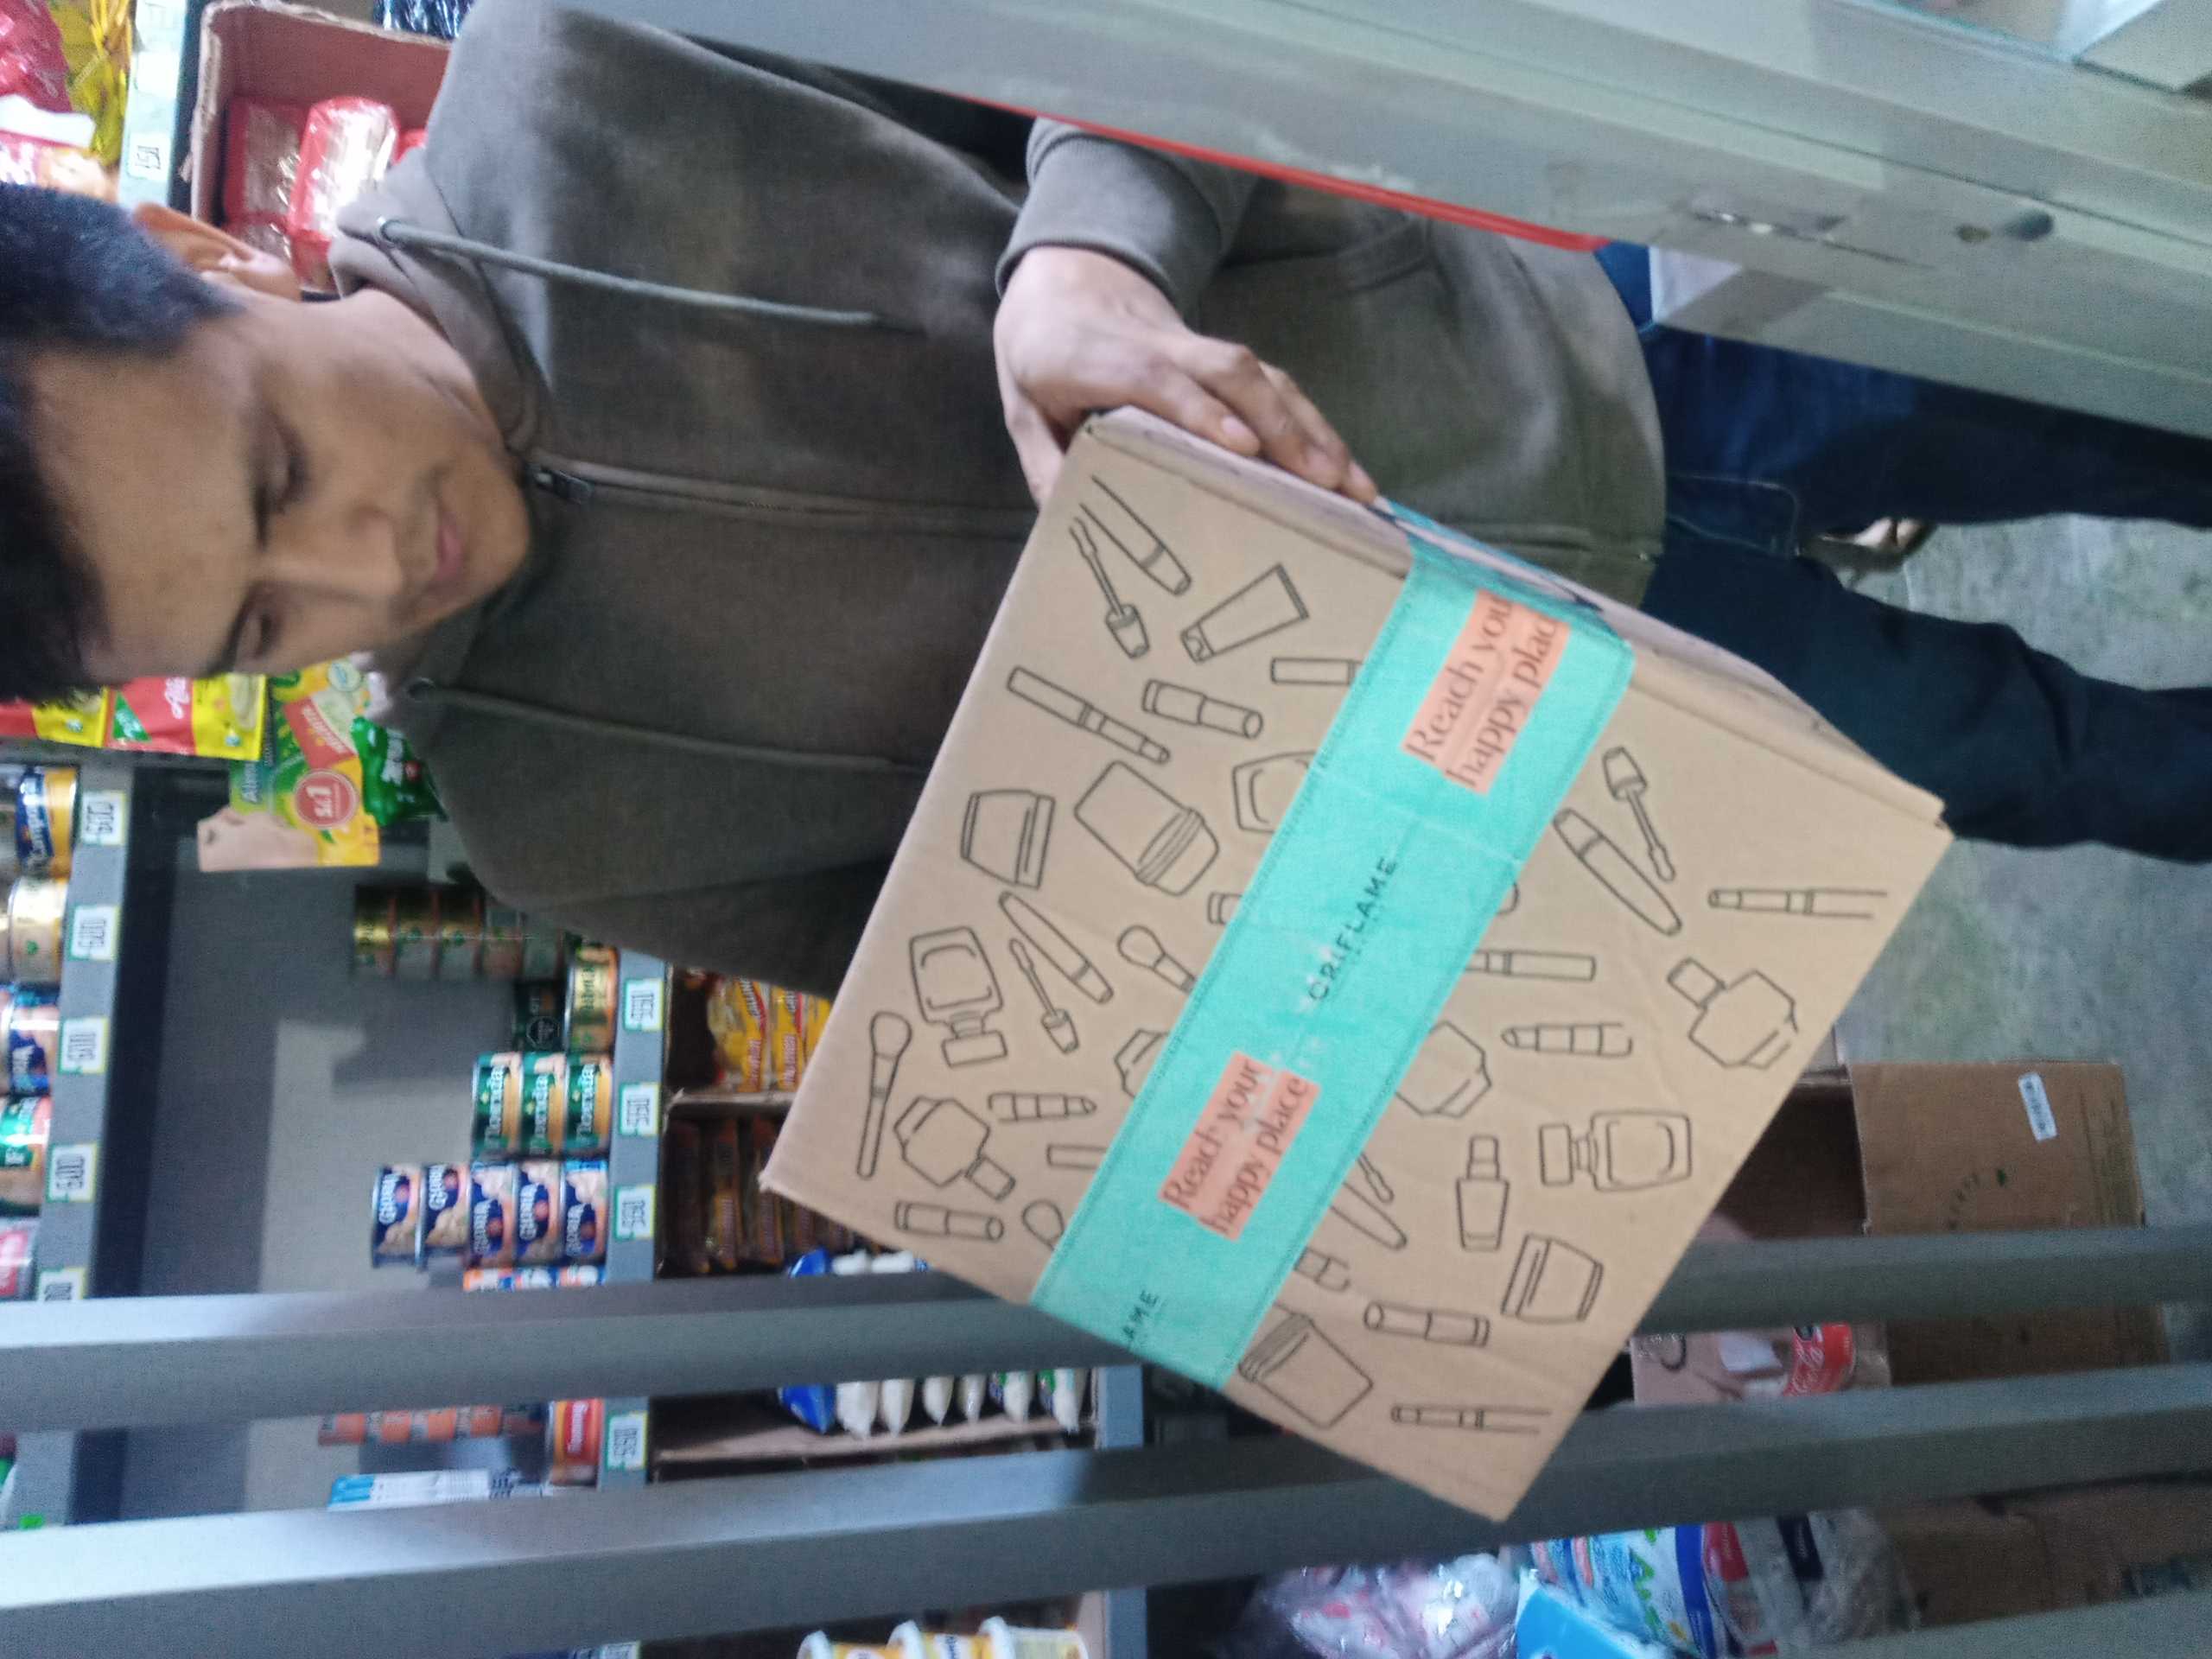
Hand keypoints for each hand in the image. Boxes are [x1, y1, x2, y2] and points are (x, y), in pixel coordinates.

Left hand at [995, 246, 1376, 506]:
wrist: (1067, 280)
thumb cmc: (1044, 354)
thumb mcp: (1022, 408)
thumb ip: (1044, 460)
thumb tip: (1072, 516)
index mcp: (1102, 358)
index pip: (1159, 378)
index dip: (1202, 409)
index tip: (1242, 446)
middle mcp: (1163, 347)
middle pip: (1232, 373)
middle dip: (1283, 425)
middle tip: (1324, 483)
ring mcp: (1200, 350)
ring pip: (1264, 377)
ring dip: (1315, 430)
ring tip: (1356, 488)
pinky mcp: (1223, 361)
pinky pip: (1274, 386)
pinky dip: (1313, 425)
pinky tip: (1344, 468)